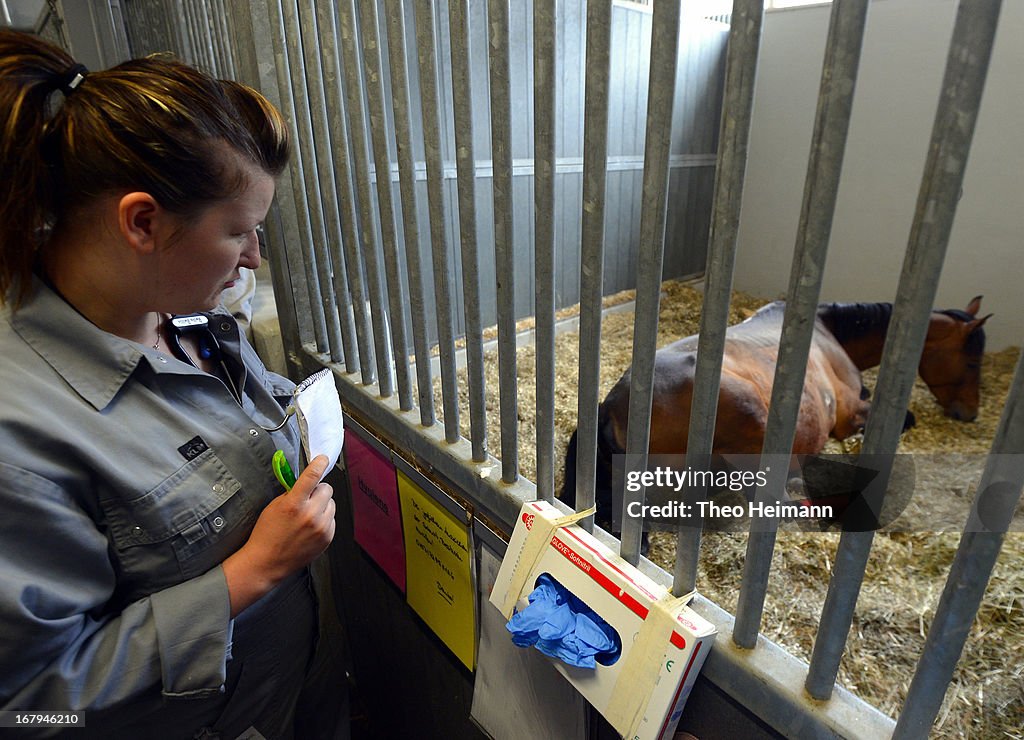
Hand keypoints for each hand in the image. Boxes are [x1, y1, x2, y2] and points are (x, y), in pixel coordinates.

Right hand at [222, 455, 335, 615]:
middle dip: (318, 490)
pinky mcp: (327, 538)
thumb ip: (292, 492)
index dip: (319, 464)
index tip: (322, 459)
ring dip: (322, 505)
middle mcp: (310, 515)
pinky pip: (332, 519)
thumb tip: (307, 481)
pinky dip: (324, 519)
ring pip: (332, 504)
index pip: (312, 476)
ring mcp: (321, 528)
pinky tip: (310, 527)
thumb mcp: (274, 506)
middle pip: (327, 489)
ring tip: (307, 515)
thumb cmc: (267, 534)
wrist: (267, 563)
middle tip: (308, 498)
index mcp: (294, 504)